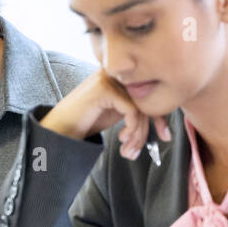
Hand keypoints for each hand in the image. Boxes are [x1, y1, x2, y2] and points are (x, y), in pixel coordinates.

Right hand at [39, 69, 172, 157]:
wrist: (61, 127)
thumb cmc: (88, 120)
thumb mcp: (119, 114)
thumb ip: (138, 110)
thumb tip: (164, 123)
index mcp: (123, 77)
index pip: (151, 94)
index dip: (160, 117)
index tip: (166, 137)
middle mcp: (118, 74)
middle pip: (148, 100)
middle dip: (149, 130)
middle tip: (141, 151)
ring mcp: (110, 78)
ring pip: (140, 108)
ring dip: (137, 135)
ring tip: (128, 152)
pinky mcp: (105, 88)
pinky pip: (131, 110)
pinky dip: (131, 129)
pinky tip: (121, 139)